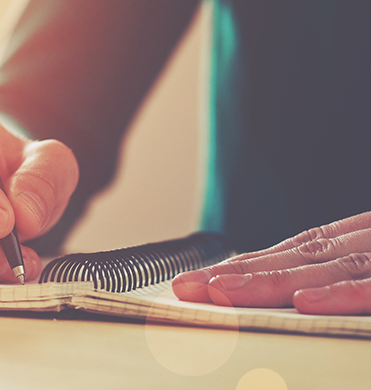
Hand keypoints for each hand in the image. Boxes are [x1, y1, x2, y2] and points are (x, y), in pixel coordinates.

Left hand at [172, 212, 370, 314]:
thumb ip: (343, 271)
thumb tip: (295, 293)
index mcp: (360, 238)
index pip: (295, 251)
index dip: (246, 264)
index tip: (201, 280)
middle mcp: (367, 242)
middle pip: (297, 257)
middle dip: (239, 273)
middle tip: (187, 286)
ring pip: (326, 268)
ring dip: (270, 280)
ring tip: (221, 291)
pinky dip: (339, 294)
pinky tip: (302, 302)